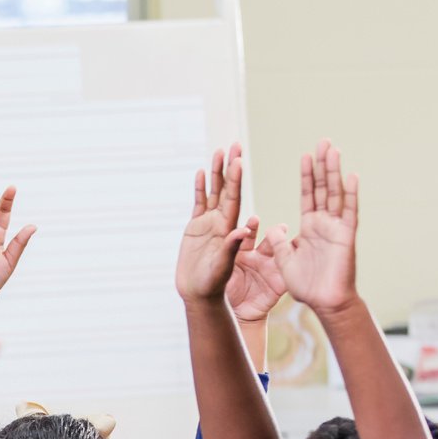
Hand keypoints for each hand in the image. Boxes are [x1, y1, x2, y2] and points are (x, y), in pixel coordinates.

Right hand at [174, 144, 251, 304]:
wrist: (199, 293)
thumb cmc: (214, 285)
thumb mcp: (224, 267)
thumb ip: (232, 248)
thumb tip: (241, 229)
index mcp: (230, 229)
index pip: (234, 199)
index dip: (236, 180)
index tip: (238, 160)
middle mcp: (221, 222)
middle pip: (226, 189)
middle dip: (229, 167)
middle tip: (234, 145)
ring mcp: (208, 224)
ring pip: (213, 192)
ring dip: (216, 172)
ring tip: (218, 151)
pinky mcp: (195, 228)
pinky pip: (199, 204)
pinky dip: (200, 188)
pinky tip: (200, 173)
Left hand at [227, 216, 287, 323]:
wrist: (233, 315)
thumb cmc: (222, 292)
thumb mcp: (221, 272)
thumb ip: (225, 254)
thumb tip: (226, 236)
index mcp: (242, 252)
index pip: (248, 236)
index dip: (251, 227)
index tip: (254, 219)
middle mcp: (259, 258)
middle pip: (270, 242)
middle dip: (276, 233)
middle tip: (280, 227)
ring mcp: (271, 270)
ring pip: (283, 255)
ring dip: (290, 248)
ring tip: (295, 241)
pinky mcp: (280, 284)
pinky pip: (290, 275)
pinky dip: (297, 268)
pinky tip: (303, 262)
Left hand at [272, 140, 360, 317]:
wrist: (324, 302)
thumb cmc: (307, 285)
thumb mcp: (284, 261)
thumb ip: (277, 243)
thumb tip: (272, 226)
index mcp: (309, 227)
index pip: (308, 195)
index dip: (307, 176)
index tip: (306, 155)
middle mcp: (324, 224)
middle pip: (323, 188)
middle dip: (322, 165)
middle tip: (323, 141)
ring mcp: (337, 228)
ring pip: (336, 194)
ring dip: (334, 171)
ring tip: (332, 149)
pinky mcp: (346, 237)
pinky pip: (349, 212)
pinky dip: (351, 194)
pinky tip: (351, 176)